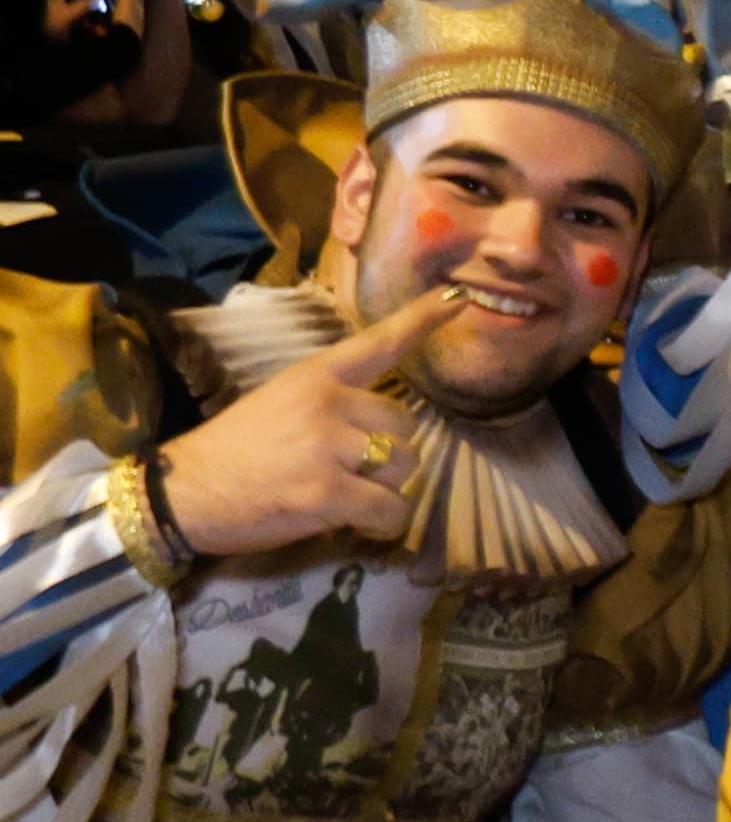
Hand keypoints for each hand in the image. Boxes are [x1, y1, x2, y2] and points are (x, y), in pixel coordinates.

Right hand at [162, 288, 457, 556]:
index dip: (421, 320)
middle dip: (389, 454)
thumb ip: (331, 404)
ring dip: (385, 490)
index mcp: (315, 375)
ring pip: (404, 468)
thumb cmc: (233, 451)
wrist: (182, 493)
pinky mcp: (327, 493)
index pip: (379, 343)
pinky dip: (383, 524)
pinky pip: (390, 509)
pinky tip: (355, 523)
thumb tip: (386, 427)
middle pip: (407, 426)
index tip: (457, 298)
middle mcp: (328, 403)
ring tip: (343, 497)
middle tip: (348, 472)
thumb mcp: (280, 403)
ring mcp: (327, 447)